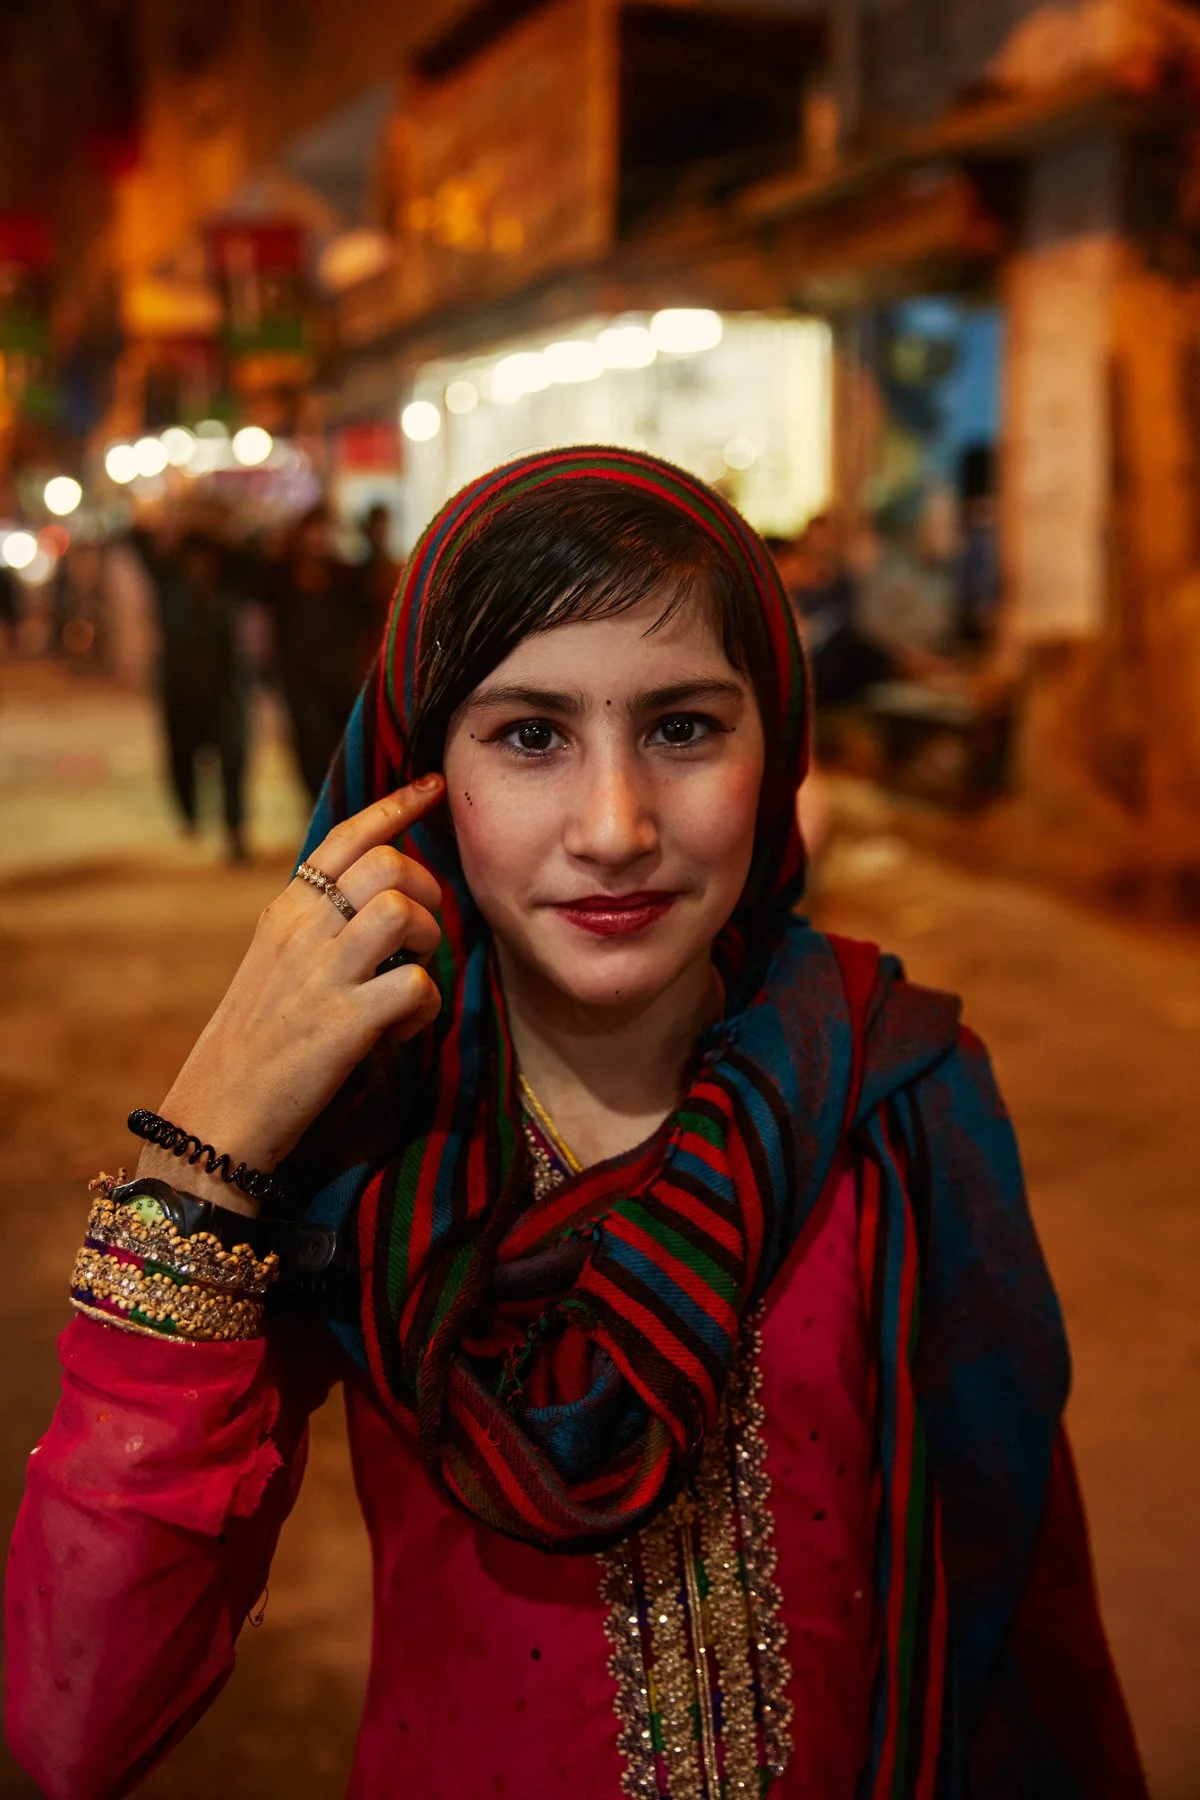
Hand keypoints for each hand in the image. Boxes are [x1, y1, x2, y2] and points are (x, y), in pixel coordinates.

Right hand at [137, 775, 445, 1212]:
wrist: (216, 1114)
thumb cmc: (254, 1043)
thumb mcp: (275, 965)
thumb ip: (317, 927)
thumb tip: (378, 901)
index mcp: (286, 911)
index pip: (345, 837)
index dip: (395, 806)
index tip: (430, 787)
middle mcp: (302, 931)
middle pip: (388, 865)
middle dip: (428, 889)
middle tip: (423, 934)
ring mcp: (322, 974)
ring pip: (403, 911)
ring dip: (429, 943)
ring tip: (412, 976)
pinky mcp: (343, 1024)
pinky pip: (416, 986)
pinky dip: (425, 1009)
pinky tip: (401, 1031)